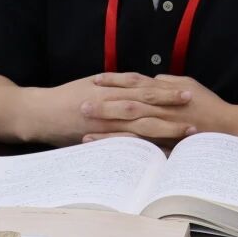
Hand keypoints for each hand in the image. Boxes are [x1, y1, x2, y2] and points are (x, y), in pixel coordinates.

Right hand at [24, 73, 191, 146]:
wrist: (40, 113)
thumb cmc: (66, 96)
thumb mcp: (93, 82)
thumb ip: (118, 83)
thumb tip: (141, 82)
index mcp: (112, 90)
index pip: (145, 90)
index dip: (167, 92)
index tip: (188, 93)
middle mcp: (111, 106)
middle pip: (148, 109)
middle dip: (172, 113)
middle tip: (197, 117)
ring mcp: (106, 125)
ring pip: (140, 128)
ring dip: (165, 131)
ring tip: (186, 134)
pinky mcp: (99, 140)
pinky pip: (125, 145)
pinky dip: (143, 149)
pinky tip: (160, 154)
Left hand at [82, 73, 235, 144]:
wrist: (229, 129)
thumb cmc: (210, 105)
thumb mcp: (189, 84)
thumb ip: (168, 81)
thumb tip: (152, 78)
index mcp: (164, 91)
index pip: (134, 83)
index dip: (114, 81)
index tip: (95, 80)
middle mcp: (161, 108)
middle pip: (126, 104)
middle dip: (103, 105)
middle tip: (81, 104)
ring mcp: (163, 128)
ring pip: (130, 127)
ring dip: (107, 129)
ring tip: (85, 130)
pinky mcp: (166, 146)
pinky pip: (140, 148)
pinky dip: (123, 148)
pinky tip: (107, 152)